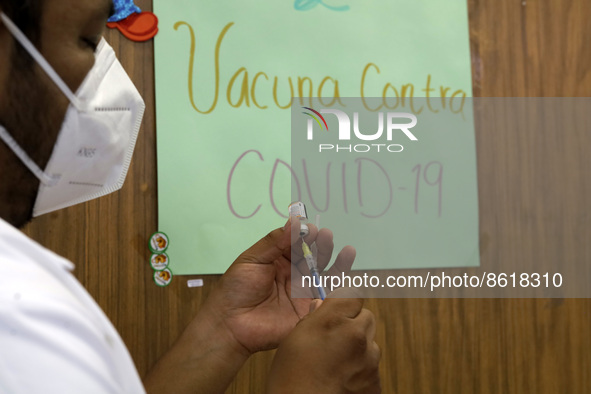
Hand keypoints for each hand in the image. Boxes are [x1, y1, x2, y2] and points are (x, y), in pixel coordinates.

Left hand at [201, 217, 355, 353]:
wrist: (232, 325)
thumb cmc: (236, 289)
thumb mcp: (252, 259)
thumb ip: (274, 241)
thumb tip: (294, 221)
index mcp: (279, 260)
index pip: (298, 243)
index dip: (306, 235)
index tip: (311, 229)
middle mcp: (293, 274)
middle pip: (314, 257)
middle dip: (322, 245)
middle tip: (326, 236)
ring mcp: (302, 292)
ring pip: (325, 274)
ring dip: (336, 261)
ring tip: (347, 251)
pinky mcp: (309, 310)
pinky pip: (328, 297)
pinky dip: (340, 284)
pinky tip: (346, 273)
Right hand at [267, 292, 380, 393]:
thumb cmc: (290, 379)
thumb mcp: (293, 340)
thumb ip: (313, 318)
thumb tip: (322, 305)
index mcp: (334, 321)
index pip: (353, 293)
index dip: (346, 301)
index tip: (340, 306)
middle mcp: (357, 337)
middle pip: (366, 316)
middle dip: (353, 323)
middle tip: (333, 338)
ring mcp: (370, 361)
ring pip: (370, 342)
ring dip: (358, 347)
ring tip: (334, 363)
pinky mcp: (375, 382)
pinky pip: (372, 366)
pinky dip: (360, 369)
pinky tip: (342, 378)